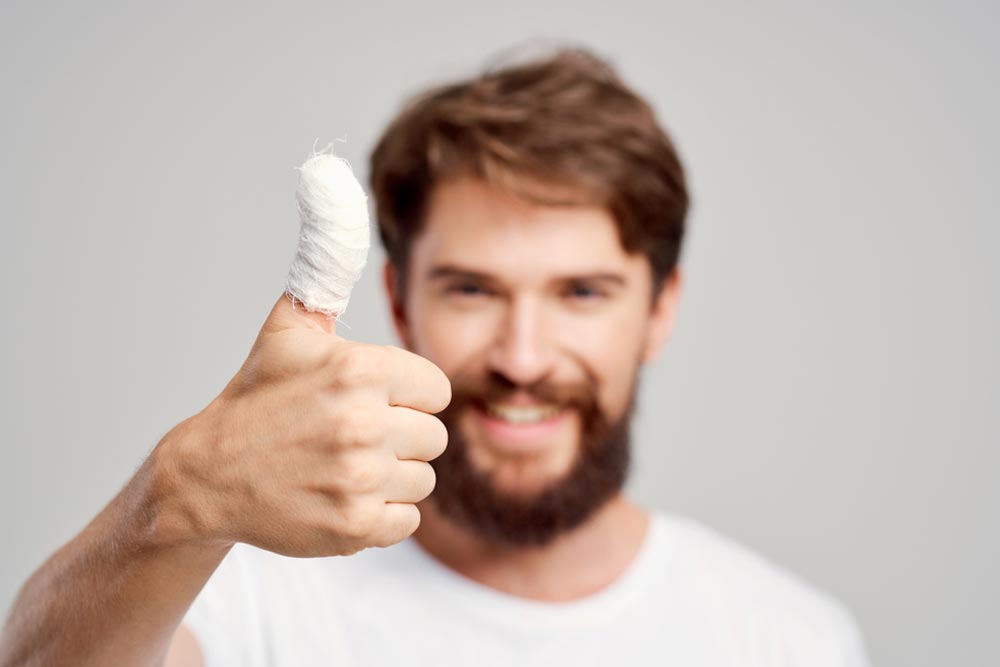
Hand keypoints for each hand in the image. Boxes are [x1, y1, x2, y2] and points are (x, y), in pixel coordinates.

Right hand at [158, 293, 450, 556]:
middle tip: (352, 437)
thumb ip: (326, 268)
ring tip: (345, 467)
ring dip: (391, 477)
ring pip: (422, 480)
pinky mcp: (354, 527)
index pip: (436, 389)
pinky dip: (381, 515)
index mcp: (359, 370)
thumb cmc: (257, 397)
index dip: (407, 396)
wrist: (207, 476)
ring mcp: (358, 479)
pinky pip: (407, 521)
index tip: (372, 401)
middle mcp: (363, 423)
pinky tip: (342, 497)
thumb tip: (333, 187)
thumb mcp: (289, 328)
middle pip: (434, 437)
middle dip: (400, 437)